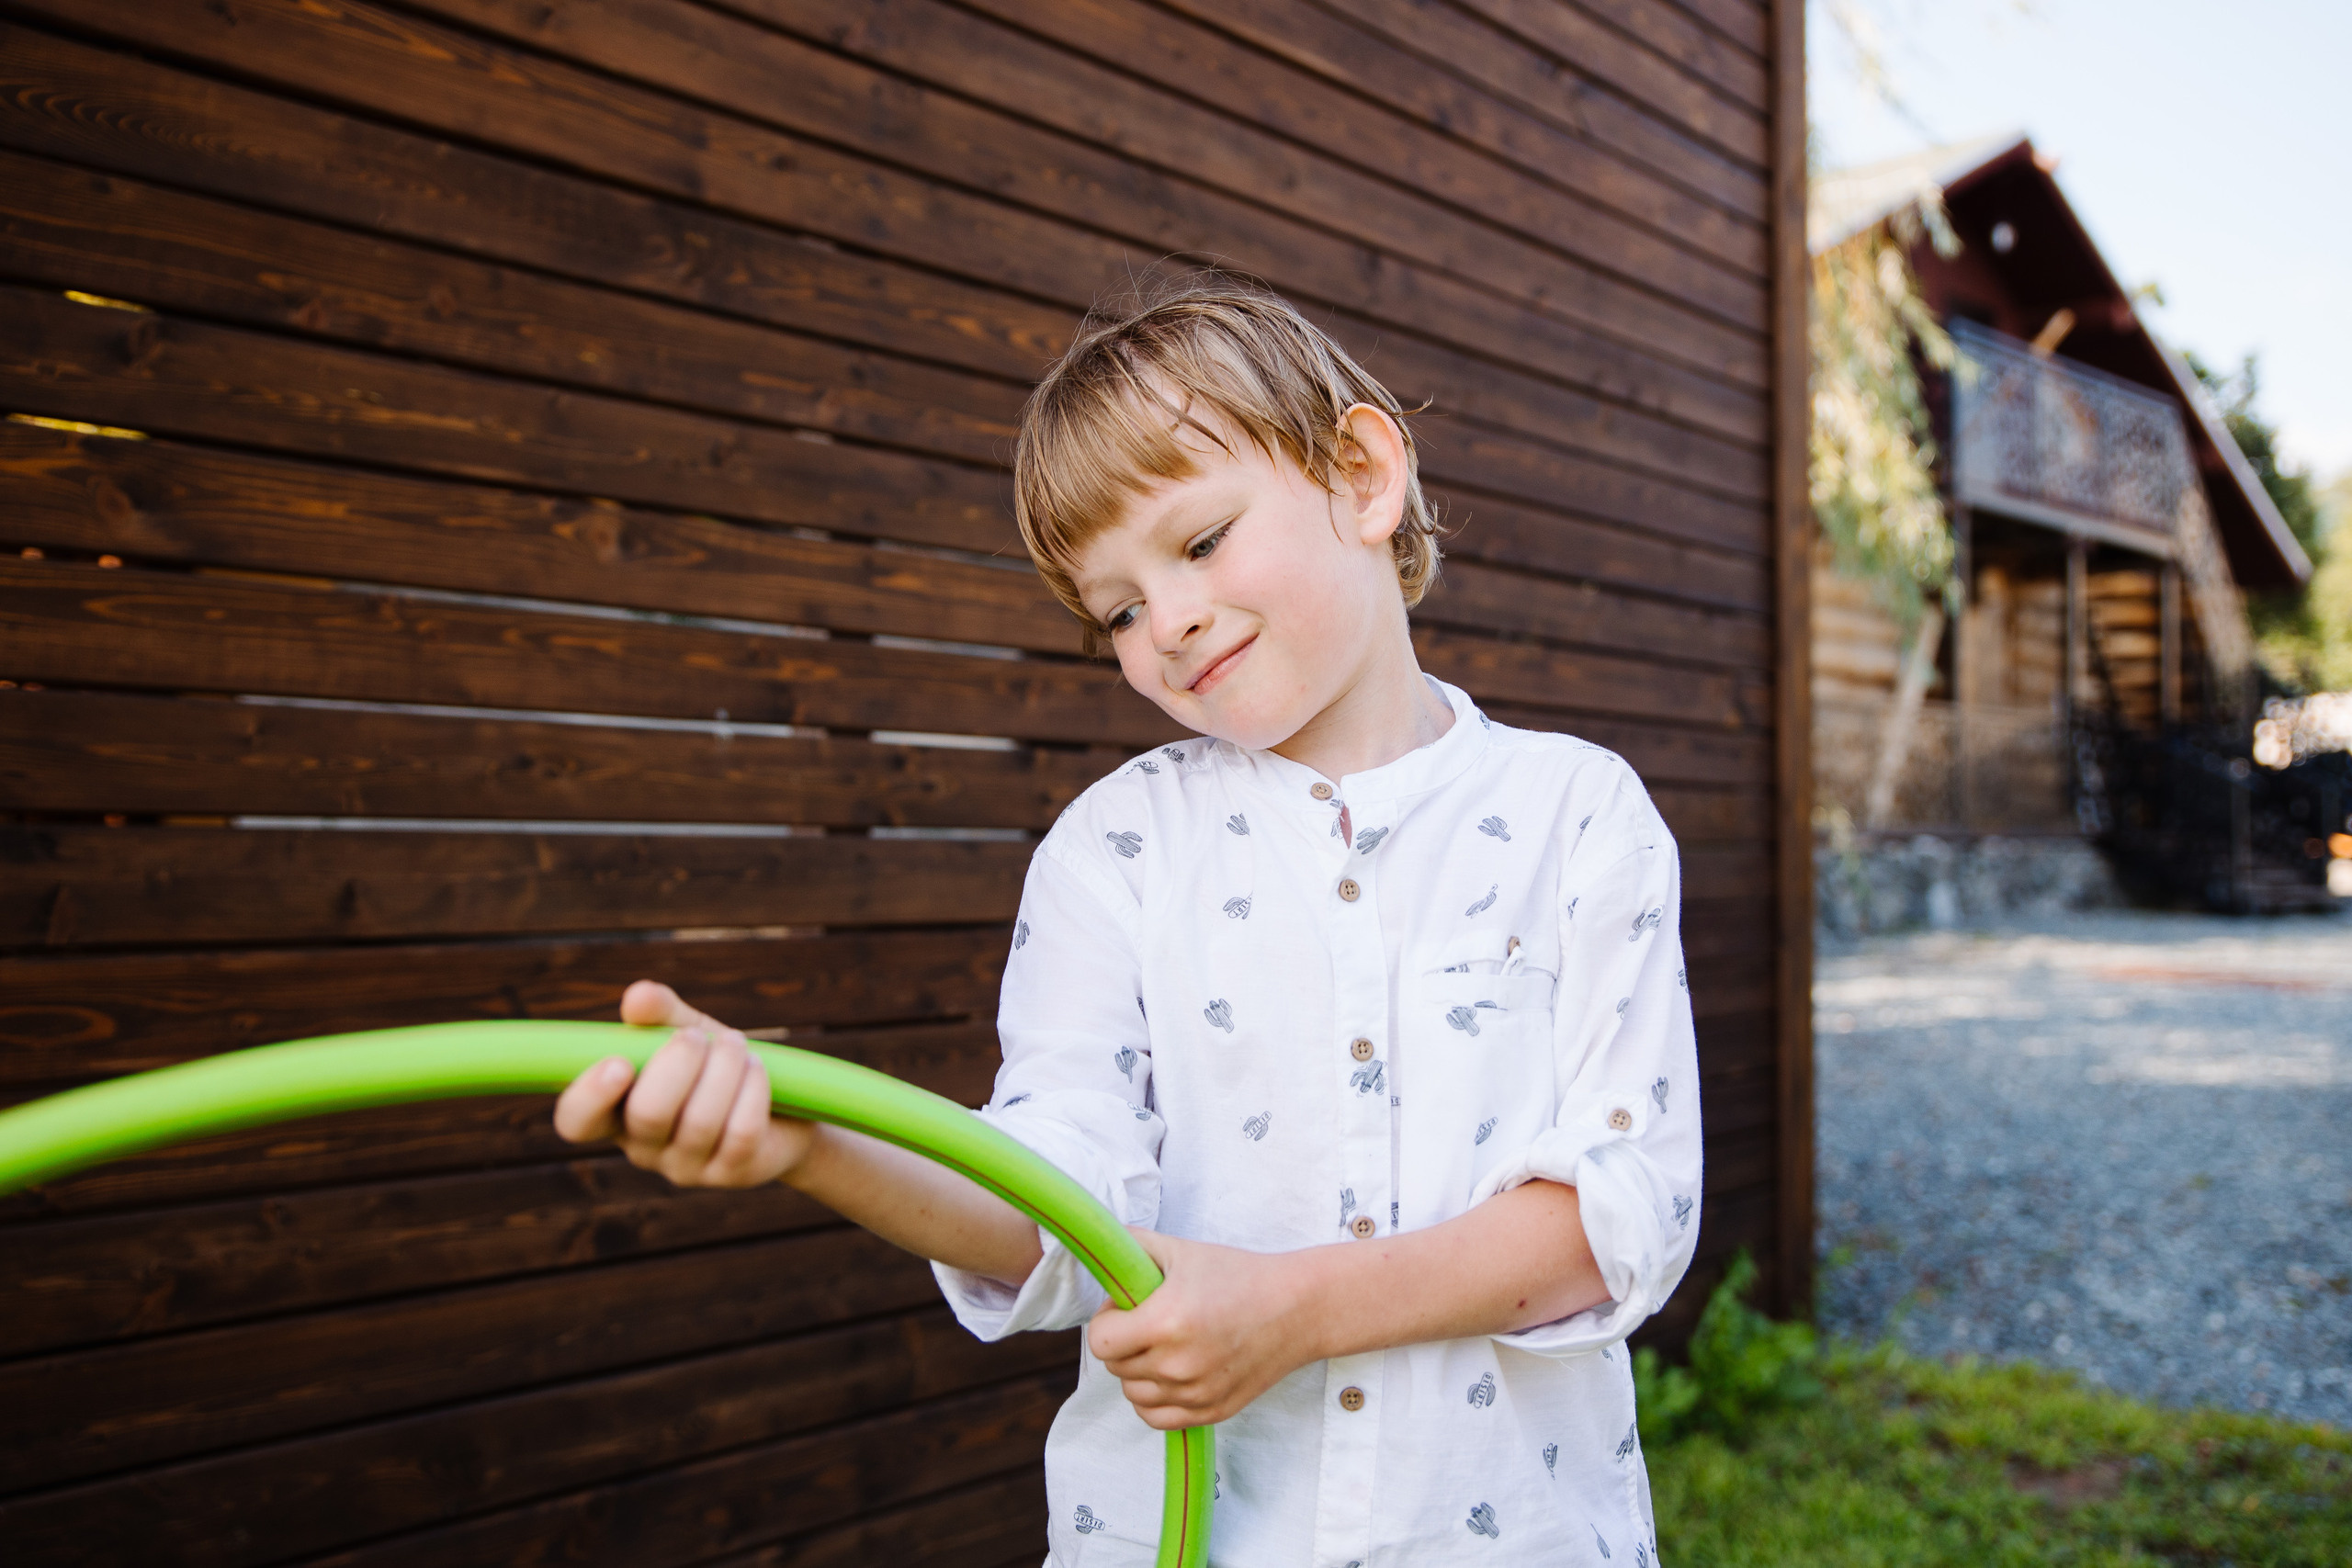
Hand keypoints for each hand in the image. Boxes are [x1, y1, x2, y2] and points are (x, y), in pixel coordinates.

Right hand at [551, 980, 811, 1187]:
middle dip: (679, 1063)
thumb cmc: (715, 1064)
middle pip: (647, 1115)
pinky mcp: (732, 1173)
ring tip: (736, 1042)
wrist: (782, 1102)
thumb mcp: (685, 1030)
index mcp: (616, 1110)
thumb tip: (637, 997)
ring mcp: (687, 1167)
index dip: (588, 1097)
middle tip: (698, 1036)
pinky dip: (751, 1089)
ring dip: (723, 1068)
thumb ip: (659, 1013)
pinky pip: (740, 1132)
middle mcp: (644, 1147)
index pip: (577, 1121)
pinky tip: (756, 1068)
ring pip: (700, 1122)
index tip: (619, 1062)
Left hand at [1086, 1230, 1325, 1428]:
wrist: (1296, 1309)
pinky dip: (1154, 1399)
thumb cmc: (1239, 1276)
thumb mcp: (1181, 1250)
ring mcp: (1196, 1393)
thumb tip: (1097, 1250)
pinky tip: (1171, 1373)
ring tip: (1164, 1344)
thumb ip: (1131, 1246)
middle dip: (1124, 1341)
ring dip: (1138, 1370)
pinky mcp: (1211, 1412)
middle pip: (1115, 1366)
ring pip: (1132, 1394)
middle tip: (1151, 1319)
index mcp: (1167, 1322)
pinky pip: (1156, 1418)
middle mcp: (1178, 1365)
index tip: (1128, 1307)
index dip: (1108, 1320)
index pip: (1100, 1341)